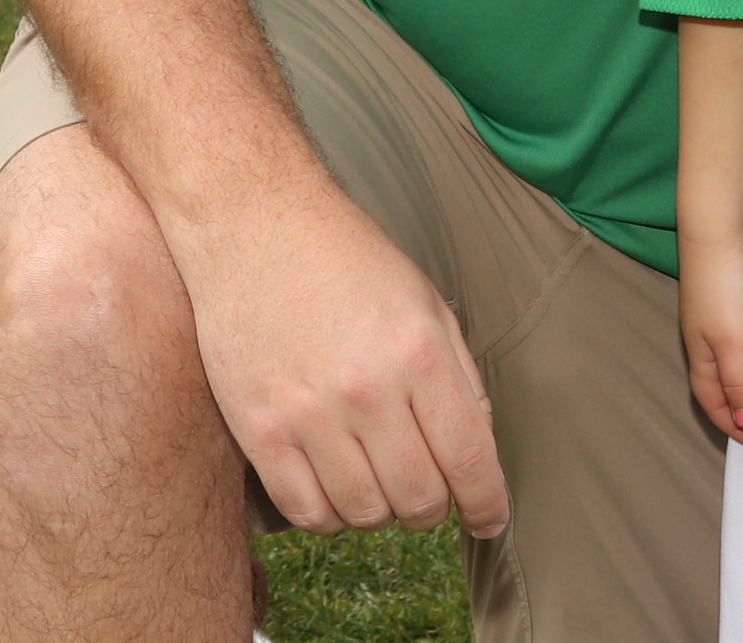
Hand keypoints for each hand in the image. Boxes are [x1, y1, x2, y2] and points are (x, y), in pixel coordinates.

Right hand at [176, 175, 510, 536]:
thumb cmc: (345, 260)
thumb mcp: (424, 301)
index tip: (488, 519)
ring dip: (381, 512)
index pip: (469, 460)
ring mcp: (308, 412)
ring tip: (377, 480)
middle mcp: (367, 388)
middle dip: (434, 509)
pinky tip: (334, 488)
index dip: (486, 505)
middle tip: (427, 492)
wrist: (253, 223)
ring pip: (364, 514)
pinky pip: (305, 511)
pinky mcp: (259, 428)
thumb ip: (458, 376)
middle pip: (419, 499)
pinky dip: (329, 516)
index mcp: (418, 352)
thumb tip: (477, 451)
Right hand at [680, 224, 742, 444]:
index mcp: (703, 359)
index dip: (736, 426)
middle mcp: (708, 342)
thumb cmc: (724, 286)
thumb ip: (740, 383)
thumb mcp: (733, 344)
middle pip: (724, 386)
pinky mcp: (738, 300)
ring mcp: (721, 320)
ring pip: (738, 361)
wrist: (722, 227)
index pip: (715, 406)